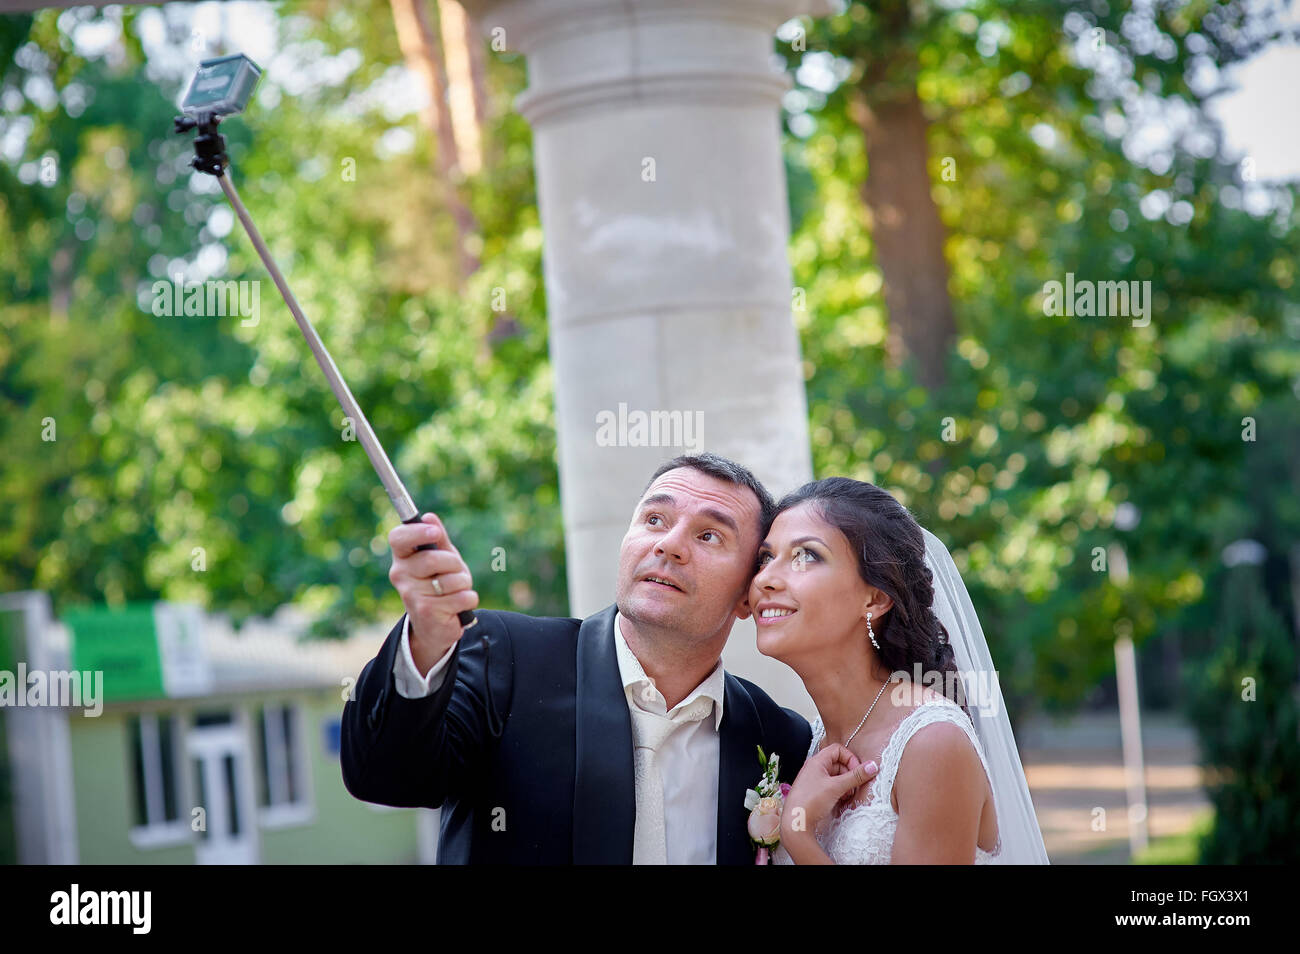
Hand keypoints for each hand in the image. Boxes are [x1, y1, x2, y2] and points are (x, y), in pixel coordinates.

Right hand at [387, 513, 477, 672]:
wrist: (434, 627)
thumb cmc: (439, 584)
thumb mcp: (442, 558)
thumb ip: (438, 539)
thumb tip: (429, 517)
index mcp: (402, 557)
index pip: (398, 538)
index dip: (417, 532)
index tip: (434, 532)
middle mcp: (400, 575)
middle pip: (433, 559)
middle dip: (454, 565)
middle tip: (454, 572)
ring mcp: (411, 594)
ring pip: (452, 580)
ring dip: (463, 584)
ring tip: (455, 591)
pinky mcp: (426, 611)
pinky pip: (462, 597)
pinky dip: (468, 599)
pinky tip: (457, 607)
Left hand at [781, 744, 877, 845]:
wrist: (796, 822)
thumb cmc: (811, 801)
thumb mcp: (836, 787)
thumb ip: (855, 776)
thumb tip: (873, 766)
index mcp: (817, 761)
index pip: (838, 750)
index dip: (850, 758)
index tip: (857, 771)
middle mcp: (814, 768)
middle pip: (838, 763)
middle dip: (849, 774)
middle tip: (854, 787)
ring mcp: (814, 780)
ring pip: (836, 776)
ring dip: (845, 784)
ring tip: (848, 795)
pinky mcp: (815, 792)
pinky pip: (831, 786)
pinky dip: (839, 791)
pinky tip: (842, 800)